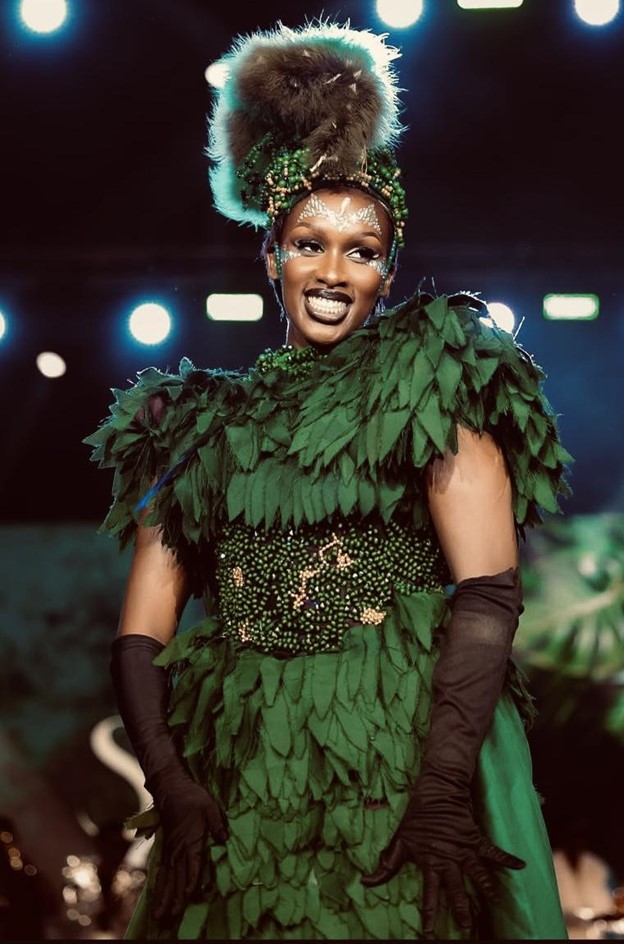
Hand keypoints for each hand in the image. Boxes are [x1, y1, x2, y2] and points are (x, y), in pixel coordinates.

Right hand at [152, 778, 227, 920]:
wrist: (172, 788)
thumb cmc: (193, 797)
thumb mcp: (210, 808)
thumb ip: (217, 825)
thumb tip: (224, 840)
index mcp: (191, 842)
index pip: (191, 868)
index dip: (189, 885)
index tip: (186, 900)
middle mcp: (178, 850)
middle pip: (175, 879)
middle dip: (172, 900)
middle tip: (166, 919)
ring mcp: (170, 849)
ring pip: (166, 878)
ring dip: (162, 896)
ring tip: (157, 914)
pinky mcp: (166, 847)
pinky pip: (161, 870)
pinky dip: (158, 884)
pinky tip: (156, 894)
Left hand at [361, 785, 524, 932]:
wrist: (436, 790)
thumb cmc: (416, 817)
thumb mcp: (399, 841)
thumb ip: (387, 866)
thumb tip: (366, 882)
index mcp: (430, 862)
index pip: (429, 894)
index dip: (429, 914)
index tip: (429, 932)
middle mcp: (449, 859)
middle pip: (457, 889)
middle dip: (462, 909)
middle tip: (466, 927)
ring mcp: (464, 849)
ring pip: (478, 875)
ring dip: (487, 889)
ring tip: (495, 903)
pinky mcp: (475, 838)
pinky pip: (494, 851)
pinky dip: (507, 858)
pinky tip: (521, 865)